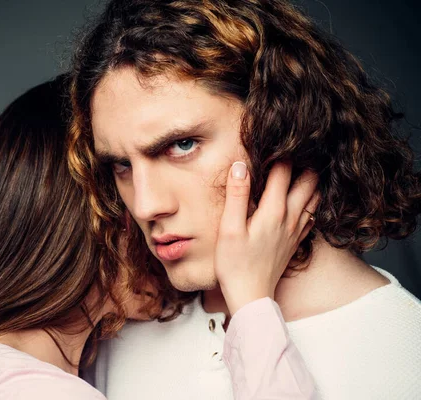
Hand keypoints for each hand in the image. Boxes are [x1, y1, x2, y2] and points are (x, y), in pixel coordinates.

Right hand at [214, 161, 318, 315]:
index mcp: (274, 211)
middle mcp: (291, 218)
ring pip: (315, 197)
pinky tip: (305, 196)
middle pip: (308, 181)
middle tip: (295, 148)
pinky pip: (313, 214)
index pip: (283, 171)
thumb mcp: (229, 228)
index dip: (280, 153)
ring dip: (311, 180)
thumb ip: (236, 195)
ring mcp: (296, 230)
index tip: (273, 140)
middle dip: (304, 162)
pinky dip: (313, 200)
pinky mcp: (296, 241)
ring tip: (303, 166)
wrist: (251, 295)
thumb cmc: (235, 264)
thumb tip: (240, 166)